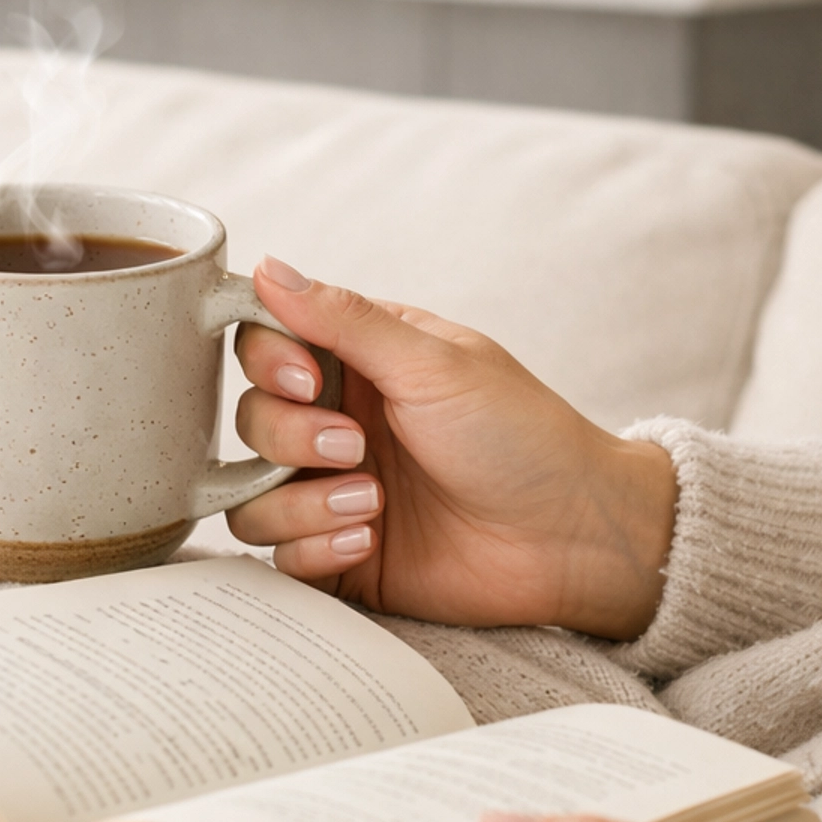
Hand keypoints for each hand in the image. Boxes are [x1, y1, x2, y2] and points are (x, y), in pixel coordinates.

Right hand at [227, 260, 675, 640]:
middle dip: (291, 436)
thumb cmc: (520, 435)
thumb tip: (268, 267)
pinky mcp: (340, 554)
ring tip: (370, 502)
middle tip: (356, 447)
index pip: (266, 341)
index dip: (268, 360)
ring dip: (298, 500)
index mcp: (361, 361)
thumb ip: (344, 319)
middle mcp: (340, 421)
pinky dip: (315, 547)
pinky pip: (279, 555)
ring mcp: (336, 489)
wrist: (572, 536)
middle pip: (250, 417)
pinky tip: (369, 541)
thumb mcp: (433, 365)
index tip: (306, 378)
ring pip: (249, 493)